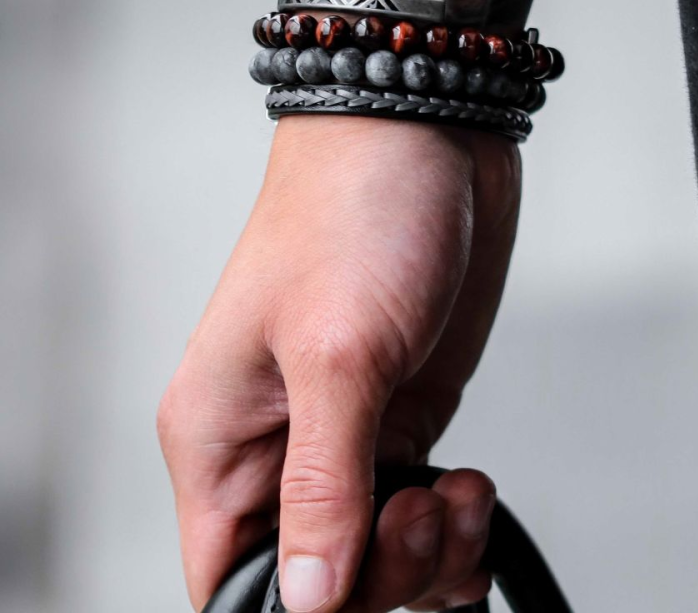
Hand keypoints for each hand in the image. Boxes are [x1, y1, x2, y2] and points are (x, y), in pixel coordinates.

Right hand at [158, 115, 520, 610]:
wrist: (424, 134)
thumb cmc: (354, 211)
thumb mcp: (337, 351)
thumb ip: (324, 482)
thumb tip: (308, 598)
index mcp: (222, 435)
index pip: (230, 577)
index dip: (295, 607)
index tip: (360, 585)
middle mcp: (280, 441)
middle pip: (315, 579)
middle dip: (382, 578)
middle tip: (423, 513)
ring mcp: (349, 428)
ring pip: (377, 552)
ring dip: (428, 557)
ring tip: (459, 496)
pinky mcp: (406, 408)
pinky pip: (421, 506)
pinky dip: (454, 525)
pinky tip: (473, 495)